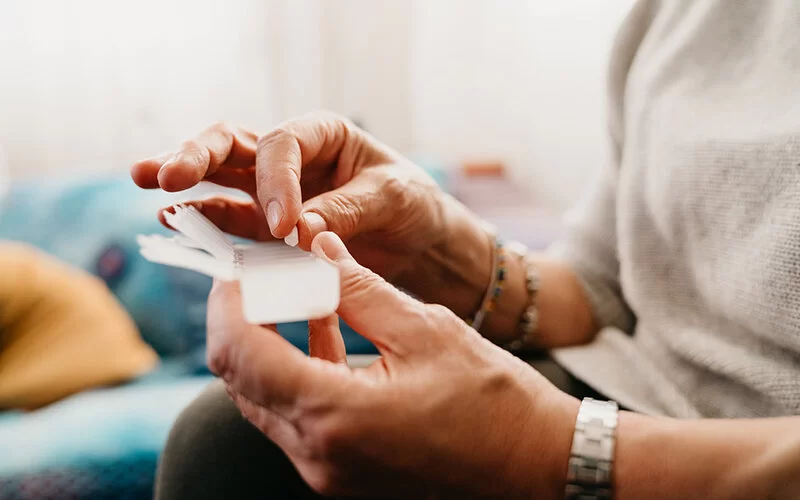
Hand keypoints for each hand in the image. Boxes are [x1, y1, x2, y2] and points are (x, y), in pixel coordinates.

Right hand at [130, 112, 448, 279]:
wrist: (419, 241)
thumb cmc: (411, 205)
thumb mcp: (392, 199)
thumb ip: (345, 210)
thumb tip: (298, 232)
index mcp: (323, 134)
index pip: (282, 146)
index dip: (275, 181)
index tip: (285, 226)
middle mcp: (292, 157)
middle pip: (233, 145)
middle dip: (198, 156)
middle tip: (167, 175)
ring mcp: (273, 190)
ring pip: (220, 176)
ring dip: (184, 182)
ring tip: (149, 185)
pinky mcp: (268, 226)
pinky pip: (232, 220)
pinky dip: (205, 222)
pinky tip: (175, 221)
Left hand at [206, 232, 577, 497]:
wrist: (535, 464)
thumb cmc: (493, 401)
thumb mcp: (424, 329)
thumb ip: (358, 288)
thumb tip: (318, 247)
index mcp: (334, 416)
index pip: (240, 353)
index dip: (228, 303)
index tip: (238, 267)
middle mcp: (317, 453)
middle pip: (241, 378)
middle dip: (242, 318)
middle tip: (261, 273)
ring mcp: (325, 469)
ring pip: (263, 398)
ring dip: (269, 342)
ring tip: (296, 291)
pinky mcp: (340, 471)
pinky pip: (296, 416)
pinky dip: (299, 368)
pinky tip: (325, 327)